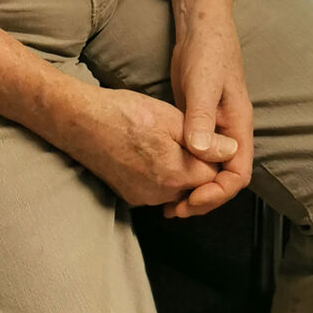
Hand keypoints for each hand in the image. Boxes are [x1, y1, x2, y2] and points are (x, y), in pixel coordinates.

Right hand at [62, 84, 238, 208]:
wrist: (81, 123)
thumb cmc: (125, 114)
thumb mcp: (170, 118)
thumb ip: (205, 141)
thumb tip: (231, 152)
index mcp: (175, 175)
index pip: (214, 176)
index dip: (215, 155)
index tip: (210, 137)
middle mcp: (160, 194)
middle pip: (196, 185)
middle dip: (199, 164)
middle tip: (188, 137)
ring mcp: (142, 198)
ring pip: (177, 188)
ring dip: (180, 170)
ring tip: (170, 142)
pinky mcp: (129, 195)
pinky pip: (157, 189)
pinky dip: (161, 174)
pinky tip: (153, 152)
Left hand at [166, 0, 253, 219]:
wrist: (200, 27)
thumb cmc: (208, 52)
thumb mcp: (204, 85)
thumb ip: (202, 119)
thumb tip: (200, 153)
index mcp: (238, 126)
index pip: (237, 174)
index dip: (217, 193)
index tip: (192, 201)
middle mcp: (229, 132)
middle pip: (223, 178)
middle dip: (203, 198)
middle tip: (174, 210)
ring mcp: (215, 128)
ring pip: (209, 169)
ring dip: (192, 188)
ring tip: (168, 203)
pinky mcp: (198, 122)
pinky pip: (196, 156)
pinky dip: (184, 170)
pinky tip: (165, 175)